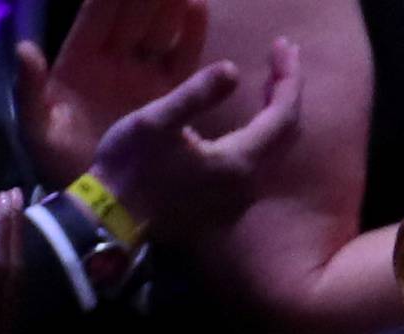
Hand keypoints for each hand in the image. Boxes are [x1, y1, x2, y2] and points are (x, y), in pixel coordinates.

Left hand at [15, 0, 211, 186]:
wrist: (95, 203)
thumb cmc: (59, 164)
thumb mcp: (36, 131)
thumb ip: (28, 92)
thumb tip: (25, 50)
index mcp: (79, 62)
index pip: (96, 15)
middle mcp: (112, 62)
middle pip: (130, 14)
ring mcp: (140, 77)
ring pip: (156, 30)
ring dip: (169, 5)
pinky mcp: (165, 97)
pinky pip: (179, 59)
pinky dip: (189, 35)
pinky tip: (198, 8)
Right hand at [89, 38, 301, 239]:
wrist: (115, 218)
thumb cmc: (131, 167)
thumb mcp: (157, 121)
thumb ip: (196, 94)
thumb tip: (233, 69)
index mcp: (239, 162)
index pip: (282, 116)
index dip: (288, 78)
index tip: (286, 45)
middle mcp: (250, 183)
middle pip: (287, 133)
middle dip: (289, 91)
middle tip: (284, 55)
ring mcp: (242, 197)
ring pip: (277, 149)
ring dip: (278, 112)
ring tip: (272, 80)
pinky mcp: (229, 202)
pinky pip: (261, 161)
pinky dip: (265, 132)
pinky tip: (253, 117)